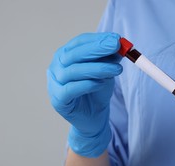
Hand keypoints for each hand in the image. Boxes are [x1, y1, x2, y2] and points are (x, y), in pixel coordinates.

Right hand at [47, 32, 121, 156]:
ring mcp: (54, 83)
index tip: (116, 39)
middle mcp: (56, 66)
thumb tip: (120, 44)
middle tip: (115, 46)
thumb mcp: (106, 71)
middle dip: (97, 48)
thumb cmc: (97, 91)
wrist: (93, 117)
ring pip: (73, 71)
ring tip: (117, 69)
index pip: (79, 42)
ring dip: (97, 68)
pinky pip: (70, 89)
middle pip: (74, 54)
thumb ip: (111, 58)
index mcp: (66, 55)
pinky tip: (100, 83)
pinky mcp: (58, 100)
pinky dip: (87, 84)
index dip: (97, 39)